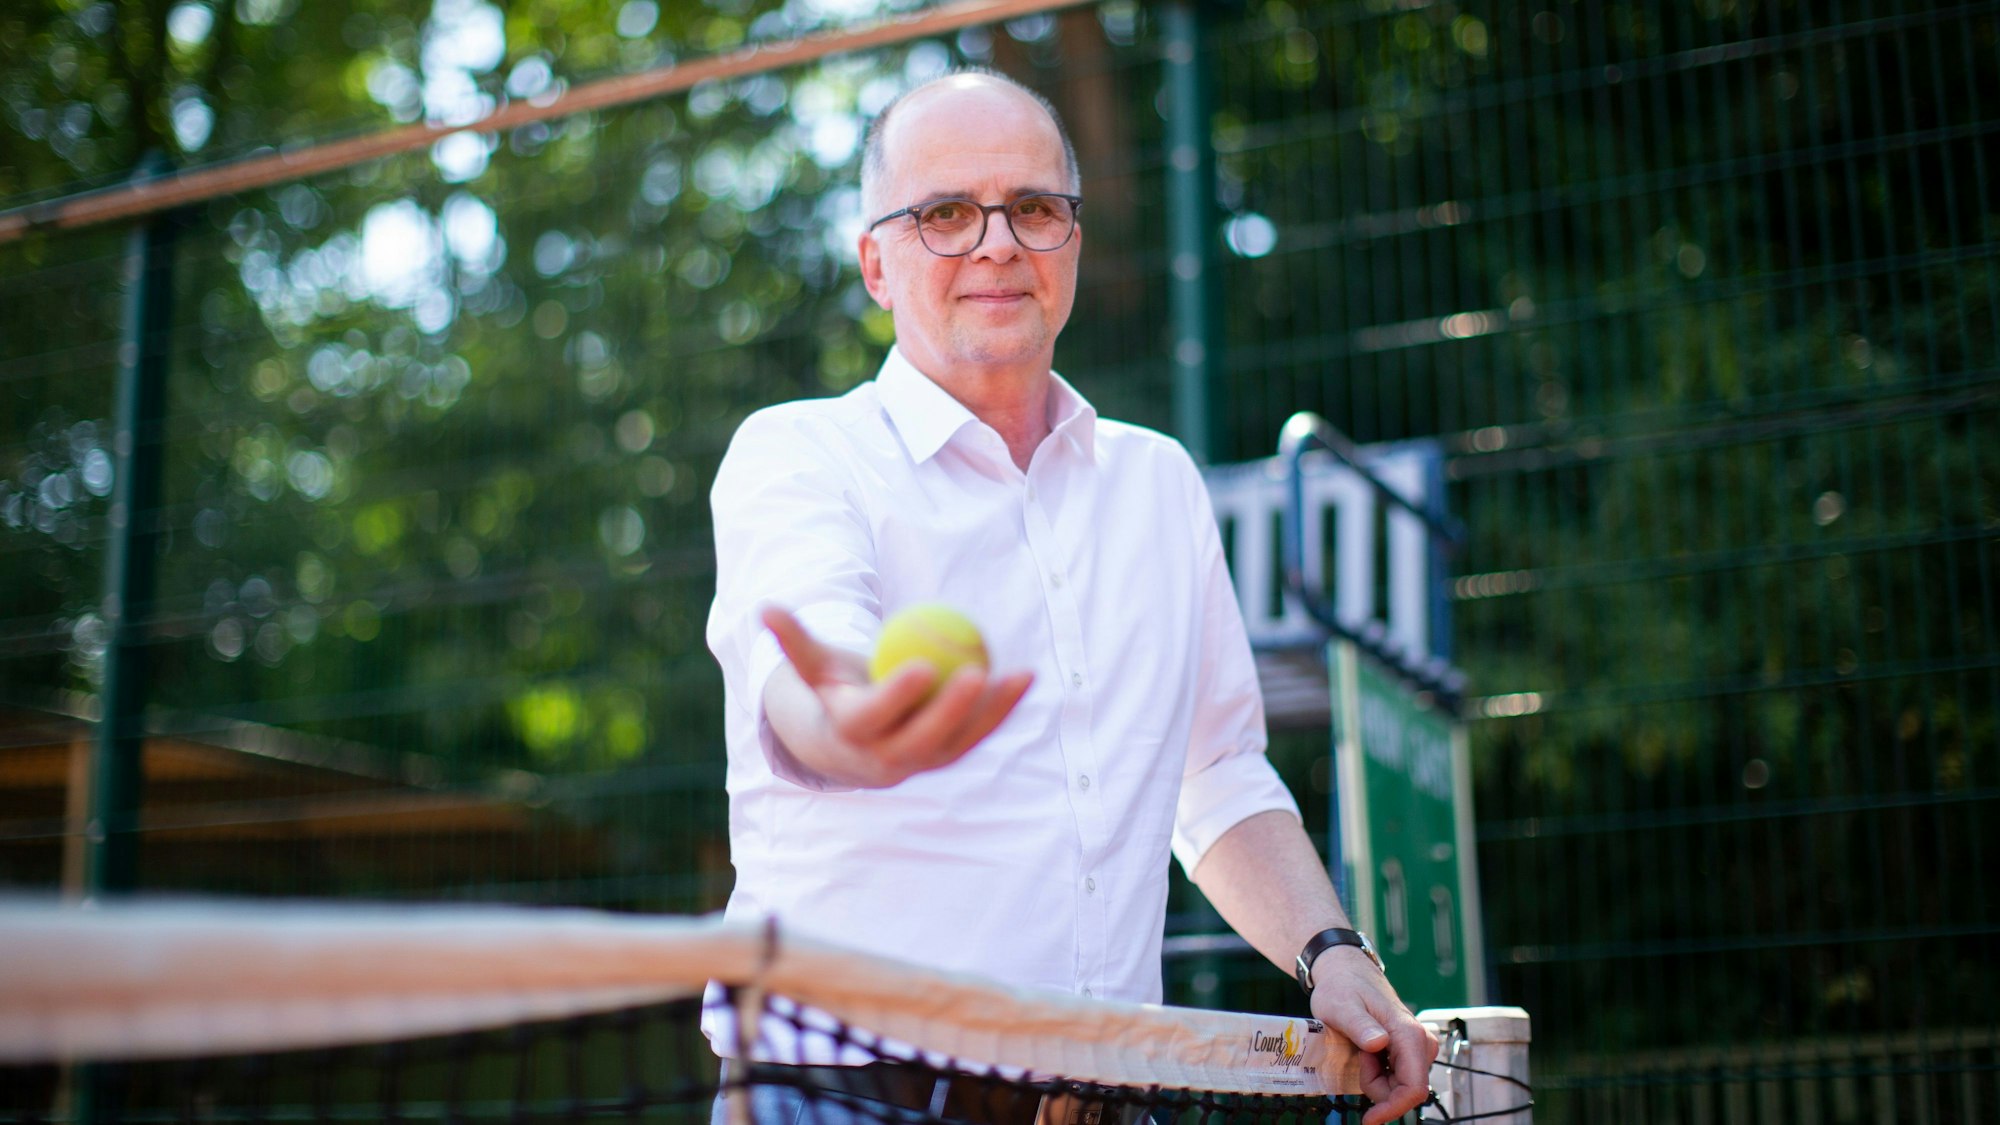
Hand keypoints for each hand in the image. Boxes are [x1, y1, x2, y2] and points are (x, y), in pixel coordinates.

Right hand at [762, 606, 1033, 787]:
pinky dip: (1002, 707)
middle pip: (925, 737)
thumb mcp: (813, 665)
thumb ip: (793, 639)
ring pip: (961, 739)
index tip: (922, 665)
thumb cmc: (832, 689)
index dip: (898, 696)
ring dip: (991, 710)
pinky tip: (1026, 677)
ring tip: (1017, 675)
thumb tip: (765, 608)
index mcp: (852, 734)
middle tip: (975, 670)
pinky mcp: (949, 758)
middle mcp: (888, 758)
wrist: (850, 742)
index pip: (875, 718)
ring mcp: (922, 763)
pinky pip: (979, 733)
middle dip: (952, 710)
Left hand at [1308, 947, 1438, 1124]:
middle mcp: (1420, 1042)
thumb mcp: (1341, 1006)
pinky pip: (1397, 1078)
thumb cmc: (1342, 987)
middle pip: (1406, 1090)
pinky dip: (1378, 1074)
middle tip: (1358, 1057)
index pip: (1414, 1087)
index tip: (1369, 1119)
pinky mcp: (1409, 1051)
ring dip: (1376, 1079)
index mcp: (1408, 1034)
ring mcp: (1417, 1047)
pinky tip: (1367, 1053)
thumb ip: (1360, 1026)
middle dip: (1378, 1087)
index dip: (1393, 1108)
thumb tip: (1379, 1044)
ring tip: (1361, 1050)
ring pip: (1400, 1086)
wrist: (1346, 972)